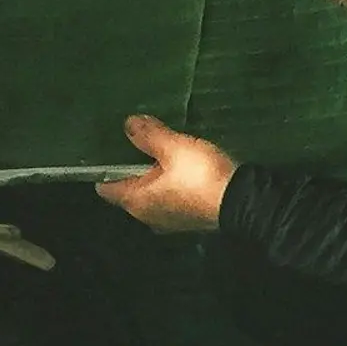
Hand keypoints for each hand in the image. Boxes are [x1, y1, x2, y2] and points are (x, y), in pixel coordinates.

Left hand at [96, 116, 236, 231]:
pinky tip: (181, 169)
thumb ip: (148, 135)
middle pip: (129, 191)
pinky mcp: (188, 220)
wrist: (241, 202)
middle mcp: (147, 216)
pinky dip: (170, 186)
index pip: (106, 187)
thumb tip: (127, 124)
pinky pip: (170, 200)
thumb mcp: (173, 147)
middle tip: (138, 143)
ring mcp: (169, 221)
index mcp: (136, 201)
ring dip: (153, 178)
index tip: (109, 148)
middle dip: (132, 170)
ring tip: (161, 153)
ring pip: (151, 196)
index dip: (105, 168)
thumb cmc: (200, 175)